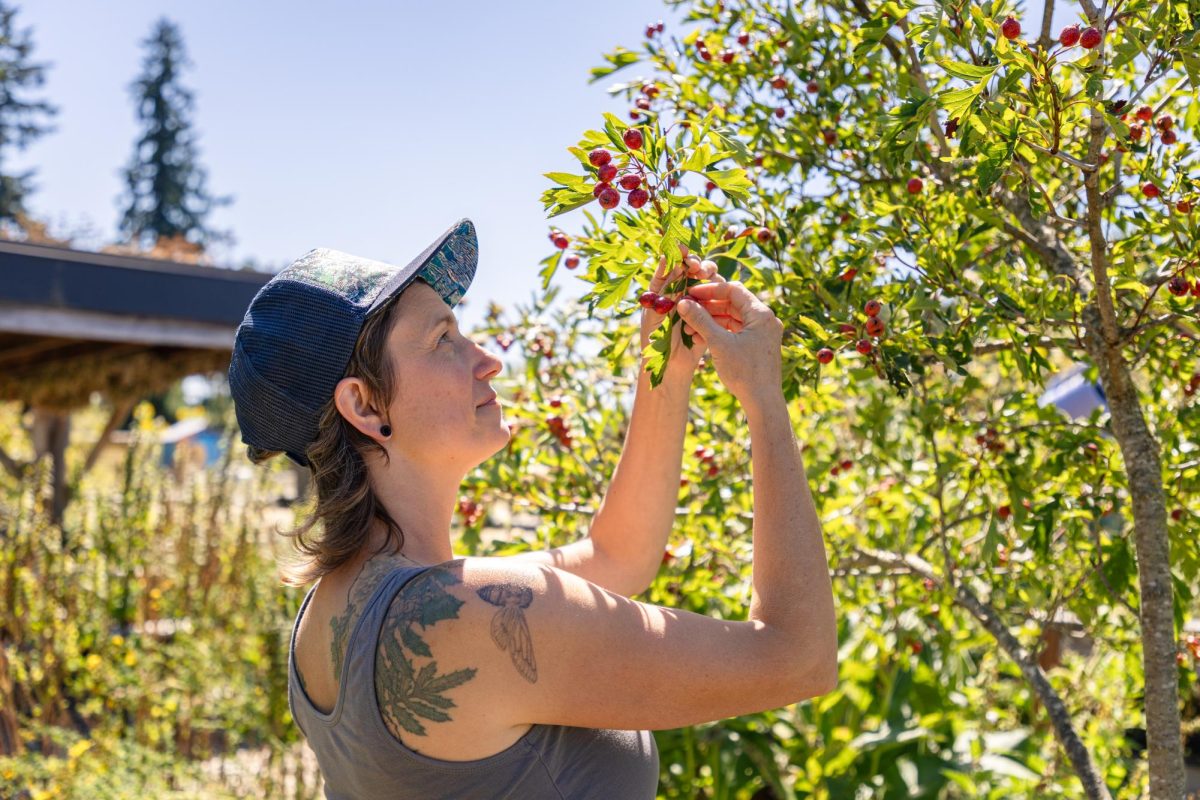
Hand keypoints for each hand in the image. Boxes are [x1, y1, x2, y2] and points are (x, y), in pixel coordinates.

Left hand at [640, 246, 725, 385]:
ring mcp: (702, 305)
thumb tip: (664, 256)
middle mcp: (687, 293)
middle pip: (699, 272)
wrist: (667, 367)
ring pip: (712, 285)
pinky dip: (716, 301)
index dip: (683, 256)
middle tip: (698, 269)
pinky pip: (719, 305)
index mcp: (670, 288)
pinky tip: (711, 302)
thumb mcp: (654, 309)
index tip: (683, 251)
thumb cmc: (655, 338)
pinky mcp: (713, 318)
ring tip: (704, 283)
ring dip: (711, 281)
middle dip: (701, 266)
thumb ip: (661, 284)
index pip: (679, 265)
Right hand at [674, 280, 783, 401]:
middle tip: (686, 311)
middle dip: (707, 308)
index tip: (690, 294)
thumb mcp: (719, 343)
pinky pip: (735, 332)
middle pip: (732, 304)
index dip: (710, 290)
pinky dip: (718, 333)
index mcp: (761, 314)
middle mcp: (764, 320)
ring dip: (710, 322)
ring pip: (732, 319)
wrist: (762, 402)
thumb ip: (700, 320)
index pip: (733, 290)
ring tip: (688, 329)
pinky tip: (700, 339)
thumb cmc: (744, 372)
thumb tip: (683, 303)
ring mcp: (761, 333)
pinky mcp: (757, 345)